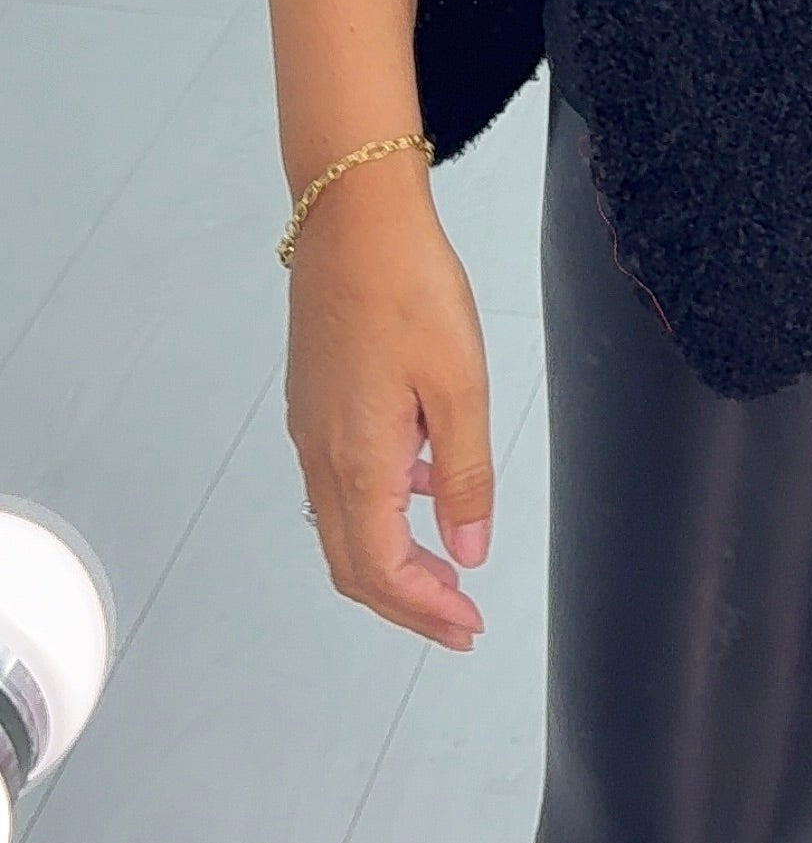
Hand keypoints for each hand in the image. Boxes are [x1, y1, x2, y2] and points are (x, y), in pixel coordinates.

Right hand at [286, 171, 492, 649]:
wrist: (353, 218)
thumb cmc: (408, 288)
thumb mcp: (460, 386)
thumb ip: (465, 475)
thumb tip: (468, 549)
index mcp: (358, 459)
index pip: (381, 571)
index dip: (424, 610)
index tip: (469, 624)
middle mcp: (322, 454)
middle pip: (352, 565)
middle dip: (406, 604)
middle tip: (459, 622)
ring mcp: (312, 430)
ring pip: (343, 529)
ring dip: (391, 563)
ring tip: (447, 569)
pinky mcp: (315, 405)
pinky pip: (340, 485)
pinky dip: (380, 511)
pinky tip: (425, 484)